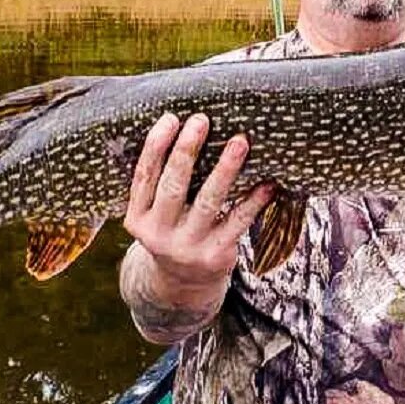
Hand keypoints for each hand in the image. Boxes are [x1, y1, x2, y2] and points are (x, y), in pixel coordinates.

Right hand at [123, 113, 273, 305]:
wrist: (182, 285)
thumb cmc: (172, 229)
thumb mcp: (155, 214)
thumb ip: (160, 182)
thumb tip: (183, 127)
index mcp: (137, 218)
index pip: (144, 176)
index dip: (156, 146)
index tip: (171, 118)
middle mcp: (159, 234)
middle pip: (173, 186)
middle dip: (186, 151)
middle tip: (202, 120)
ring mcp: (188, 247)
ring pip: (208, 201)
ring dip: (225, 169)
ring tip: (240, 142)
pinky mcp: (216, 256)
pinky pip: (238, 222)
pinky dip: (254, 201)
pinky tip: (267, 183)